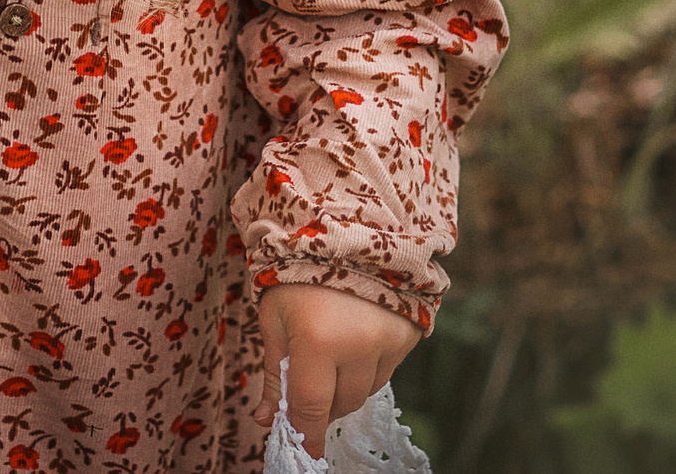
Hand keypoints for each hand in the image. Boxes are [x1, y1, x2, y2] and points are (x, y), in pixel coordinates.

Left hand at [255, 284, 422, 458]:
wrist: (345, 226)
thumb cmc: (297, 272)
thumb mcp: (274, 318)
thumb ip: (273, 373)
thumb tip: (267, 420)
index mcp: (317, 340)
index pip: (310, 408)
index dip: (306, 436)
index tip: (304, 454)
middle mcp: (359, 345)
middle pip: (341, 404)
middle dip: (322, 405)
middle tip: (307, 388)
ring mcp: (389, 340)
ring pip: (366, 390)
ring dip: (346, 386)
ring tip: (330, 354)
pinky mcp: (408, 333)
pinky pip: (387, 370)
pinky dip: (368, 367)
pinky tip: (354, 338)